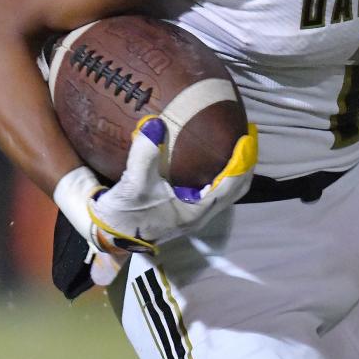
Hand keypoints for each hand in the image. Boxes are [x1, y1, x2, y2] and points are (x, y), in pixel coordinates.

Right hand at [53, 116, 257, 272]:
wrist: (109, 234)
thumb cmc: (124, 212)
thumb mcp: (132, 183)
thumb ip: (144, 154)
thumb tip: (155, 124)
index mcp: (196, 211)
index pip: (231, 184)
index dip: (242, 161)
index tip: (247, 137)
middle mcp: (201, 215)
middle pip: (237, 188)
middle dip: (246, 163)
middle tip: (249, 136)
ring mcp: (195, 214)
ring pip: (228, 191)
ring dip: (236, 169)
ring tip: (238, 144)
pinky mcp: (187, 211)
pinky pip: (215, 190)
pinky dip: (222, 174)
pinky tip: (214, 157)